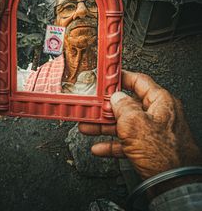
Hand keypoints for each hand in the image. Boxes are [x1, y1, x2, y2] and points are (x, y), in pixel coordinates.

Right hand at [79, 70, 201, 178]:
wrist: (173, 183)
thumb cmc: (163, 153)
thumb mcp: (135, 122)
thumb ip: (123, 106)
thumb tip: (116, 98)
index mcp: (160, 102)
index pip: (139, 82)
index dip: (121, 78)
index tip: (108, 79)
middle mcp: (156, 115)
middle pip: (126, 105)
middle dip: (106, 108)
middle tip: (92, 106)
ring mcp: (151, 132)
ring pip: (123, 125)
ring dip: (103, 127)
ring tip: (87, 126)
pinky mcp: (147, 148)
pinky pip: (125, 142)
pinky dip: (111, 145)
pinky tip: (99, 148)